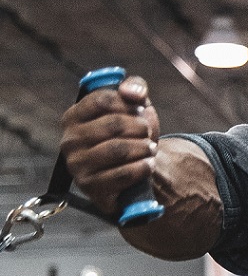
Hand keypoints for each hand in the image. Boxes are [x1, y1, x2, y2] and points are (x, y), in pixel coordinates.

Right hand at [58, 75, 159, 216]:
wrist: (136, 173)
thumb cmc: (132, 136)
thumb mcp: (135, 108)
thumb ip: (135, 89)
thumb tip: (132, 92)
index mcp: (74, 117)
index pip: (102, 99)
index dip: (128, 103)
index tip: (140, 110)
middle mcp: (69, 140)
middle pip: (113, 124)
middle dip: (140, 128)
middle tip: (147, 133)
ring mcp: (77, 165)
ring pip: (118, 149)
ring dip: (143, 148)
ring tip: (150, 148)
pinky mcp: (91, 186)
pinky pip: (122, 174)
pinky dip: (142, 167)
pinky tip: (149, 164)